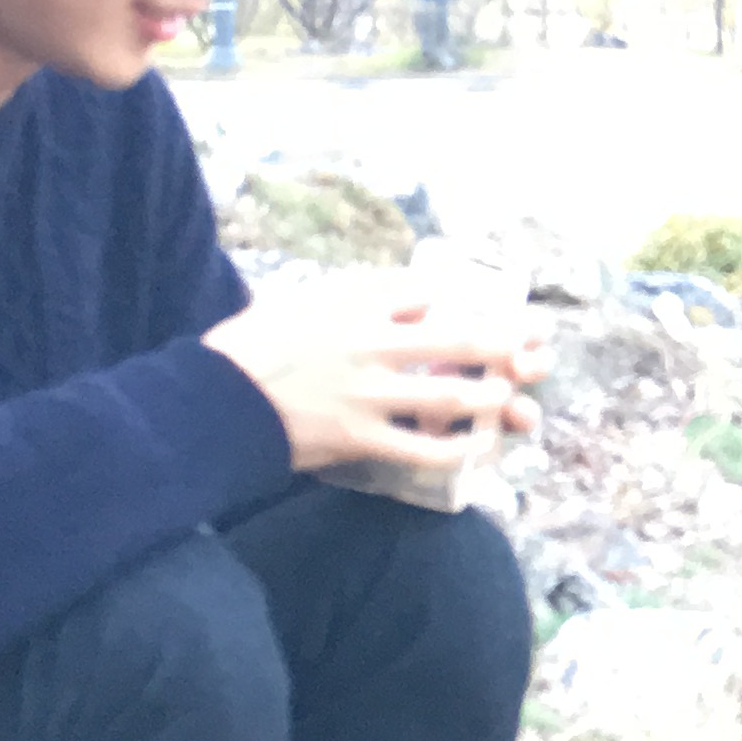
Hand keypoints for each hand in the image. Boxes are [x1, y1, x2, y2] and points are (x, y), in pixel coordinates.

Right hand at [203, 268, 548, 475]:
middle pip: (457, 337)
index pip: (427, 291)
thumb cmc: (245, 349)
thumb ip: (343, 297)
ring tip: (510, 400)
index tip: (489, 305)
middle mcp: (368, 341)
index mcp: (351, 301)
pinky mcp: (359, 436)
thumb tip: (392, 298)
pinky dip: (454, 449)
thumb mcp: (294, 302)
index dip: (466, 299)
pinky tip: (473, 450)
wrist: (209, 403)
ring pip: (449, 394)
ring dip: (489, 398)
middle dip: (502, 343)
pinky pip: (421, 446)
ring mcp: (367, 391)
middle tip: (532, 347)